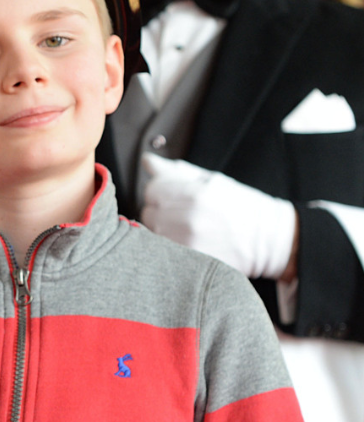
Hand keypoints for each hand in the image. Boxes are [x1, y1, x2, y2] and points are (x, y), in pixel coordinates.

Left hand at [140, 154, 297, 278]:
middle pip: (148, 211)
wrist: (272, 241)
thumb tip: (148, 160)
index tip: (173, 194)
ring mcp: (186, 243)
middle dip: (160, 210)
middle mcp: (185, 219)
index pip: (151, 189)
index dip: (160, 191)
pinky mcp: (189, 261)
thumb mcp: (213, 180)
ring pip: (153, 232)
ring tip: (187, 228)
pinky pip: (164, 250)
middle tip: (182, 212)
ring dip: (163, 229)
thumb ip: (176, 172)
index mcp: (192, 194)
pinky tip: (189, 241)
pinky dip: (170, 245)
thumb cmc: (244, 207)